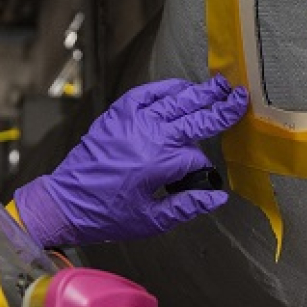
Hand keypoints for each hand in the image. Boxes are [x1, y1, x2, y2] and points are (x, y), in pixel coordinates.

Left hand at [13, 76, 247, 245]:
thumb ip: (188, 206)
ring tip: (219, 85)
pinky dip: (165, 88)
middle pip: (194, 116)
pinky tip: (181, 87)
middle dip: (220, 107)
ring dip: (199, 92)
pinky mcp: (117, 114)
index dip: (204, 168)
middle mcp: (148, 136)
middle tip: (240, 96)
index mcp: (159, 163)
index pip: (197, 157)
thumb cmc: (106, 215)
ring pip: (174, 99)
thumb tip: (217, 197)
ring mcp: (132, 121)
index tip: (205, 177)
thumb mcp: (152, 220)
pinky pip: (146, 93)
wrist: (66, 202)